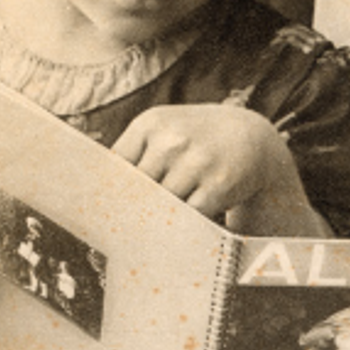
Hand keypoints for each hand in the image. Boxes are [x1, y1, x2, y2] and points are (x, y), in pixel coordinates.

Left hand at [112, 105, 326, 234]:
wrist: (251, 137)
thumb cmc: (196, 139)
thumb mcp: (165, 130)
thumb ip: (134, 154)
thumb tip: (98, 194)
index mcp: (150, 123)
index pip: (115, 166)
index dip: (109, 190)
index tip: (102, 209)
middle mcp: (172, 139)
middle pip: (135, 190)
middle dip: (133, 208)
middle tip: (127, 226)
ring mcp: (196, 162)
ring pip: (161, 206)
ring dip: (161, 217)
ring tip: (163, 222)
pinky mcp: (217, 185)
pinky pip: (188, 216)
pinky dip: (185, 223)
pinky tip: (185, 222)